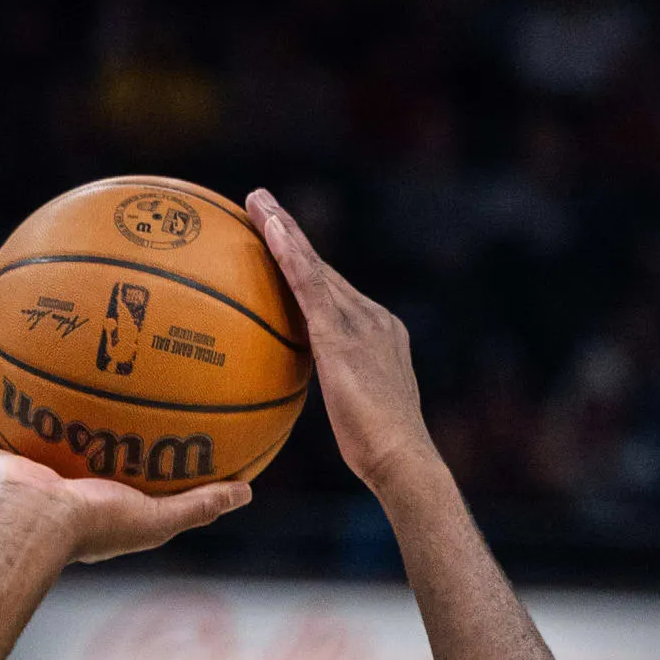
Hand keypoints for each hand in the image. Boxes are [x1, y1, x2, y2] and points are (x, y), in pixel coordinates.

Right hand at [0, 389, 250, 563]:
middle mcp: (54, 488)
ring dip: (17, 412)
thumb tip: (247, 492)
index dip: (118, 455)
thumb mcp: (160, 516)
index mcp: (90, 503)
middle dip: (66, 425)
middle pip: (58, 449)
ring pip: (15, 439)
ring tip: (26, 376)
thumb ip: (201, 504)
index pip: (106, 477)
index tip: (135, 426)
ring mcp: (21, 478)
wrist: (40, 525)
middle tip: (82, 390)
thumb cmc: (99, 525)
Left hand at [243, 189, 432, 489]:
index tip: (283, 241)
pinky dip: (287, 253)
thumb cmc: (379, 452)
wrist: (403, 457)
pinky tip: (267, 229)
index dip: (307, 263)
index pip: (334, 291)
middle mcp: (373, 317)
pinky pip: (308, 284)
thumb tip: (309, 397)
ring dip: (284, 229)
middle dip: (291, 233)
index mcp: (379, 332)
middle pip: (323, 267)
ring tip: (257, 201)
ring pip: (314, 265)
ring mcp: (361, 321)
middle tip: (262, 203)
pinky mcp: (342, 334)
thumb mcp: (357, 413)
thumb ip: (339, 393)